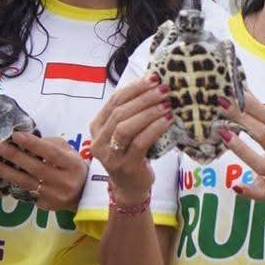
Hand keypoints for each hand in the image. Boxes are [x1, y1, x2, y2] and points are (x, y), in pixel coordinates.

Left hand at [0, 133, 89, 210]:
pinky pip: (24, 191)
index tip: (15, 135)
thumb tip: (27, 139)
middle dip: (12, 156)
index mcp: (72, 165)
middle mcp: (64, 181)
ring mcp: (53, 195)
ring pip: (24, 182)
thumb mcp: (70, 153)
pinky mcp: (44, 205)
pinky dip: (10, 182)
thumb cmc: (73, 168)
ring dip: (4, 171)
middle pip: (34, 168)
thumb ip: (51, 145)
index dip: (33, 144)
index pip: (51, 153)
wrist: (83, 195)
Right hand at [89, 76, 172, 198]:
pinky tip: (168, 120)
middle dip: (144, 98)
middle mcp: (99, 140)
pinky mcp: (125, 165)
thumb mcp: (126, 131)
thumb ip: (132, 112)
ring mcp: (111, 154)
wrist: (130, 186)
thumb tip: (155, 85)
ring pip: (126, 127)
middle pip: (120, 112)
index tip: (153, 78)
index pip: (114, 101)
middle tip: (164, 89)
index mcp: (97, 126)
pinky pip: (140, 143)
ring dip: (149, 112)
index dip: (134, 88)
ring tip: (168, 104)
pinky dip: (154, 129)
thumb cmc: (131, 152)